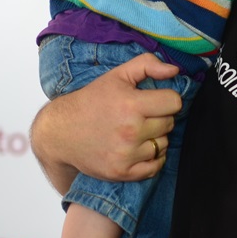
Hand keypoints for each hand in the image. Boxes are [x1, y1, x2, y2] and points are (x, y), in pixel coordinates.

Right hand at [30, 53, 181, 193]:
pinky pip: (155, 167)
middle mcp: (130, 131)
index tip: (153, 100)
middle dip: (159, 118)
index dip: (165, 99)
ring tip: (135, 132)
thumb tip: (175, 70)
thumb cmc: (90, 101)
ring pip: (163, 145)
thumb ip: (147, 64)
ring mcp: (126, 154)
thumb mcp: (116, 75)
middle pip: (169, 124)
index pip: (174, 102)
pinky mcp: (122, 172)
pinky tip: (137, 149)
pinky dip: (151, 159)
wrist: (61, 132)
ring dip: (154, 138)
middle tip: (140, 116)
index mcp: (130, 104)